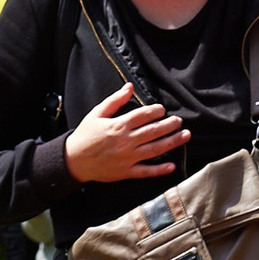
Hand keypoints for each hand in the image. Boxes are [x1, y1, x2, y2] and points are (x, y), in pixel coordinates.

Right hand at [65, 84, 187, 184]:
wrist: (74, 160)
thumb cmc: (85, 135)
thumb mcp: (97, 113)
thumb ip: (115, 100)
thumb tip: (129, 87)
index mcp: (119, 125)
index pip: (143, 115)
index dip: (156, 111)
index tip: (162, 110)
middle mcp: (126, 141)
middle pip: (153, 131)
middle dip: (169, 125)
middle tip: (179, 121)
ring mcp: (128, 158)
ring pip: (155, 149)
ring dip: (172, 142)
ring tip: (185, 136)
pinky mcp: (126, 172)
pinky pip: (146, 171)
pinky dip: (160, 170)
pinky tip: (172, 166)